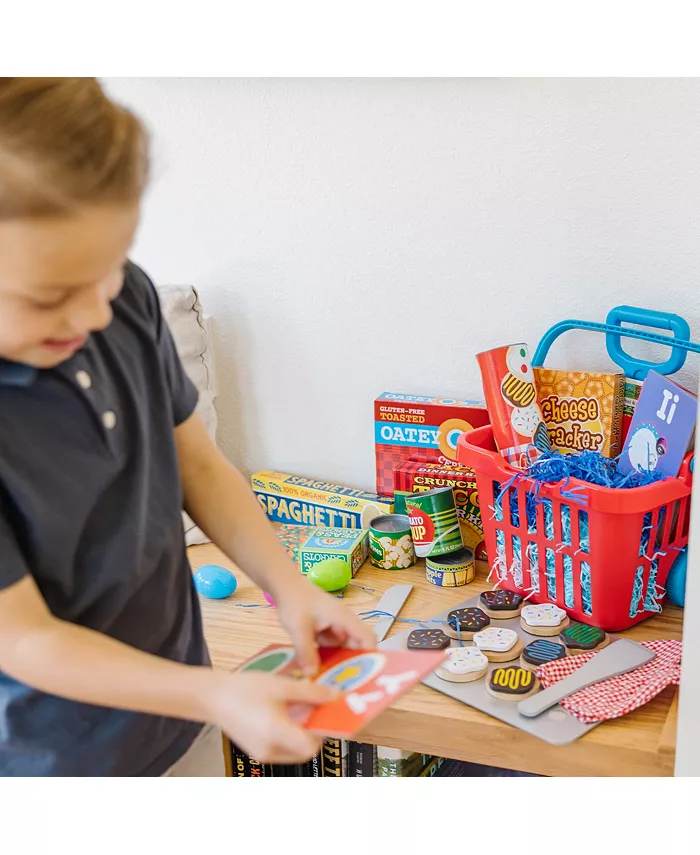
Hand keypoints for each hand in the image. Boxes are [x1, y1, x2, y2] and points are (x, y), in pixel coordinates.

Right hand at [209, 670, 337, 763]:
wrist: (213, 697)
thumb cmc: (243, 689)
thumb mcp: (280, 685)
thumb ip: (310, 692)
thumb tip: (335, 696)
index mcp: (275, 733)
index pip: (311, 745)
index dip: (325, 732)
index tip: (333, 716)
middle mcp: (270, 749)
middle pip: (305, 750)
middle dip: (316, 732)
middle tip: (321, 710)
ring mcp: (263, 753)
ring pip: (295, 750)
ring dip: (305, 734)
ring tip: (305, 710)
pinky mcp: (258, 751)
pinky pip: (283, 748)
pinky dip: (291, 735)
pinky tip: (289, 715)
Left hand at [274, 576, 375, 675]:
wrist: (283, 585)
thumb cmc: (295, 601)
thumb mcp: (299, 629)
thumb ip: (306, 653)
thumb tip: (312, 675)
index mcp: (343, 618)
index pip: (367, 637)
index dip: (370, 655)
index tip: (366, 674)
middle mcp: (342, 622)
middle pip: (356, 645)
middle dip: (351, 663)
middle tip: (344, 683)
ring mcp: (333, 625)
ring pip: (341, 647)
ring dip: (336, 660)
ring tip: (328, 679)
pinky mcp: (324, 628)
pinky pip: (330, 645)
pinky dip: (325, 655)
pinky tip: (315, 667)